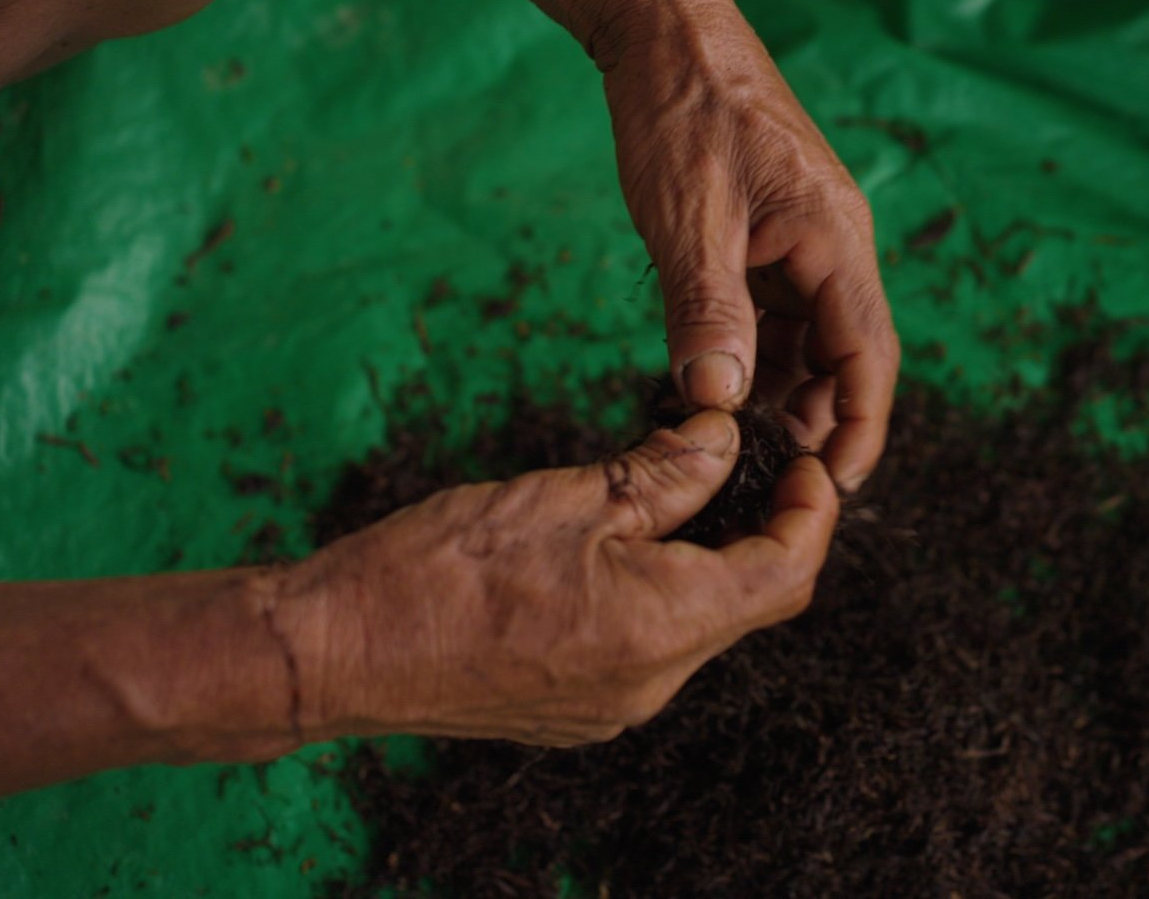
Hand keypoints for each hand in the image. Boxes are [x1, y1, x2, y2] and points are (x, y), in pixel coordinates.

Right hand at [271, 411, 835, 746]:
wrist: (336, 651)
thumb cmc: (438, 568)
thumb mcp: (567, 494)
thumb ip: (665, 472)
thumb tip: (726, 441)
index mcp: (661, 627)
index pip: (786, 573)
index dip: (812, 511)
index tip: (806, 461)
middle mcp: (652, 682)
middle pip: (751, 601)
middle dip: (766, 527)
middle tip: (753, 459)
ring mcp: (614, 704)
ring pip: (701, 623)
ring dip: (710, 556)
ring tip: (683, 484)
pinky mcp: (578, 707)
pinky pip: (652, 644)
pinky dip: (663, 586)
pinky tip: (626, 537)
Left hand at [604, 16, 899, 492]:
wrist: (665, 30)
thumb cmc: (681, 109)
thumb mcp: (687, 219)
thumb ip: (706, 310)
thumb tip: (718, 398)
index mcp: (834, 237)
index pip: (868, 355)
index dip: (859, 427)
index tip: (835, 485)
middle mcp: (835, 242)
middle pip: (847, 354)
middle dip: (818, 419)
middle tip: (769, 476)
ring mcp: (806, 238)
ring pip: (812, 337)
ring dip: (785, 389)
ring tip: (739, 440)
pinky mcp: (774, 233)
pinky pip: (781, 310)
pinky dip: (758, 352)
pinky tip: (719, 381)